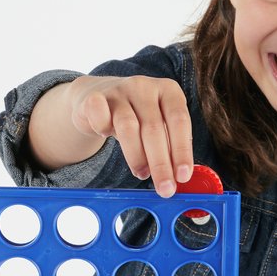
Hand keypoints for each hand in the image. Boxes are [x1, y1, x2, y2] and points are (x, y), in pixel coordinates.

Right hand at [56, 75, 192, 195]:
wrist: (98, 97)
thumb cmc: (136, 116)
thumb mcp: (157, 125)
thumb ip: (168, 145)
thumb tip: (178, 177)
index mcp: (168, 90)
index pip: (179, 121)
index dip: (182, 150)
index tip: (182, 176)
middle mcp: (144, 86)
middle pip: (154, 127)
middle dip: (160, 163)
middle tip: (164, 188)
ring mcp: (118, 90)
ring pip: (128, 126)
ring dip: (136, 156)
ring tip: (142, 174)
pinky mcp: (94, 97)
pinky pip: (99, 115)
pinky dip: (102, 128)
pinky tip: (106, 136)